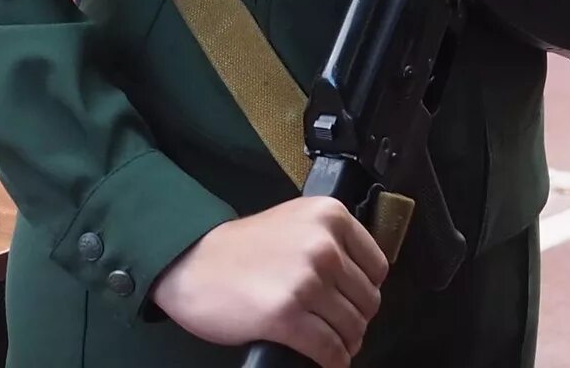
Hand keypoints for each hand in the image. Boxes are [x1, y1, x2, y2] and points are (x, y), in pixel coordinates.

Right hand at [152, 197, 389, 367]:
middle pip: (368, 301)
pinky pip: (330, 351)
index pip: (377, 267)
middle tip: (334, 324)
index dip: (364, 289)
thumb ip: (330, 242)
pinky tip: (322, 359)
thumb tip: (363, 283)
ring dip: (344, 343)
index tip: (348, 298)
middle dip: (354, 319)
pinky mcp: (287, 316)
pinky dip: (332, 361)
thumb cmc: (240, 248)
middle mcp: (322, 245)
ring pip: (353, 329)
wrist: (191, 262)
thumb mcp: (293, 222)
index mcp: (329, 215)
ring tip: (327, 342)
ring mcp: (305, 281)